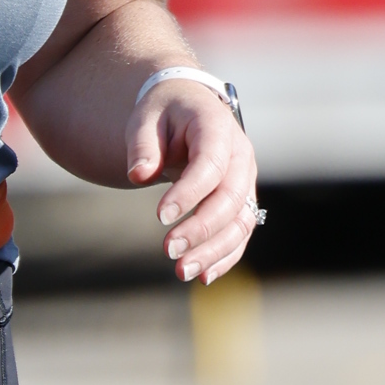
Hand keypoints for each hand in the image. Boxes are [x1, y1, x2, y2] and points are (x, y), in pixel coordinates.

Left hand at [126, 70, 261, 285]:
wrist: (188, 109)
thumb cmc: (164, 112)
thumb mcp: (145, 118)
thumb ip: (142, 144)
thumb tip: (138, 174)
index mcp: (218, 128)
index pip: (210, 165)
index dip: (189, 193)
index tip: (160, 217)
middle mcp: (240, 156)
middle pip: (230, 199)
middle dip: (201, 229)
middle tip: (168, 250)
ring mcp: (245, 181)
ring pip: (240, 223)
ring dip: (214, 251)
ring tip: (182, 271)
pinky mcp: (241, 202)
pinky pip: (240, 234)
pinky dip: (225, 257)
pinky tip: (203, 275)